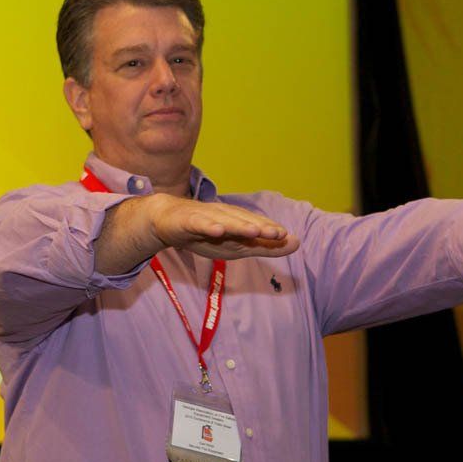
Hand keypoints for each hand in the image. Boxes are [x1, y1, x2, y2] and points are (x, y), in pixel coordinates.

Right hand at [147, 194, 299, 259]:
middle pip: (244, 222)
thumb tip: (296, 242)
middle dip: (261, 226)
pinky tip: (218, 230)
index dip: (270, 231)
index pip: (256, 226)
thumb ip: (265, 245)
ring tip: (254, 231)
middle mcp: (224, 216)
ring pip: (224, 221)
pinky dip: (208, 226)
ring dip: (239, 225)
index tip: (287, 237)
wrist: (166, 220)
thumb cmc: (206, 233)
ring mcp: (206, 217)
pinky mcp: (187, 221)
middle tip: (277, 233)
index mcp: (237, 222)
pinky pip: (199, 224)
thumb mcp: (236, 245)